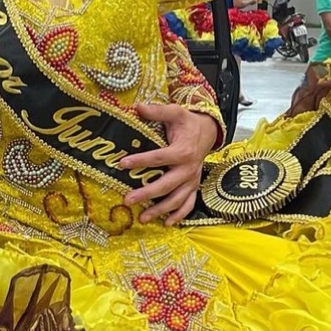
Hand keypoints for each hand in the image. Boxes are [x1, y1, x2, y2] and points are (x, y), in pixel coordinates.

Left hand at [121, 103, 220, 223]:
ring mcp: (192, 180)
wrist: (208, 132)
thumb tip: (138, 106)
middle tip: (128, 199)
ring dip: (160, 210)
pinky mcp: (194, 186)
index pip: (159, 157)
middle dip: (147, 194)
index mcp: (183, 151)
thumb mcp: (175, 112)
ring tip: (142, 218)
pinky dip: (179, 215)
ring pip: (176, 199)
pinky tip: (167, 224)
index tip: (123, 164)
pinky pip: (189, 204)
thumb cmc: (187, 123)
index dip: (141, 160)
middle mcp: (188, 169)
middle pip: (166, 185)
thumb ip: (157, 111)